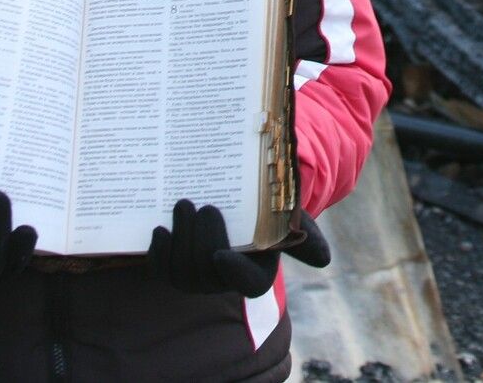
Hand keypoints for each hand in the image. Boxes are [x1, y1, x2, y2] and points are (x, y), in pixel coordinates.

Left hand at [148, 199, 330, 296]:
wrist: (238, 198)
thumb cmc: (267, 209)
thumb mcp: (289, 215)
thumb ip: (304, 234)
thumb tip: (323, 260)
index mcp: (257, 273)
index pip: (248, 285)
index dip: (234, 274)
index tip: (222, 256)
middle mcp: (225, 282)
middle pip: (208, 275)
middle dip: (203, 241)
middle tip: (204, 207)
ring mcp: (197, 278)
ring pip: (183, 274)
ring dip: (181, 240)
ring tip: (184, 205)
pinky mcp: (174, 268)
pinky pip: (162, 272)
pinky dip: (159, 254)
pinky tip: (160, 230)